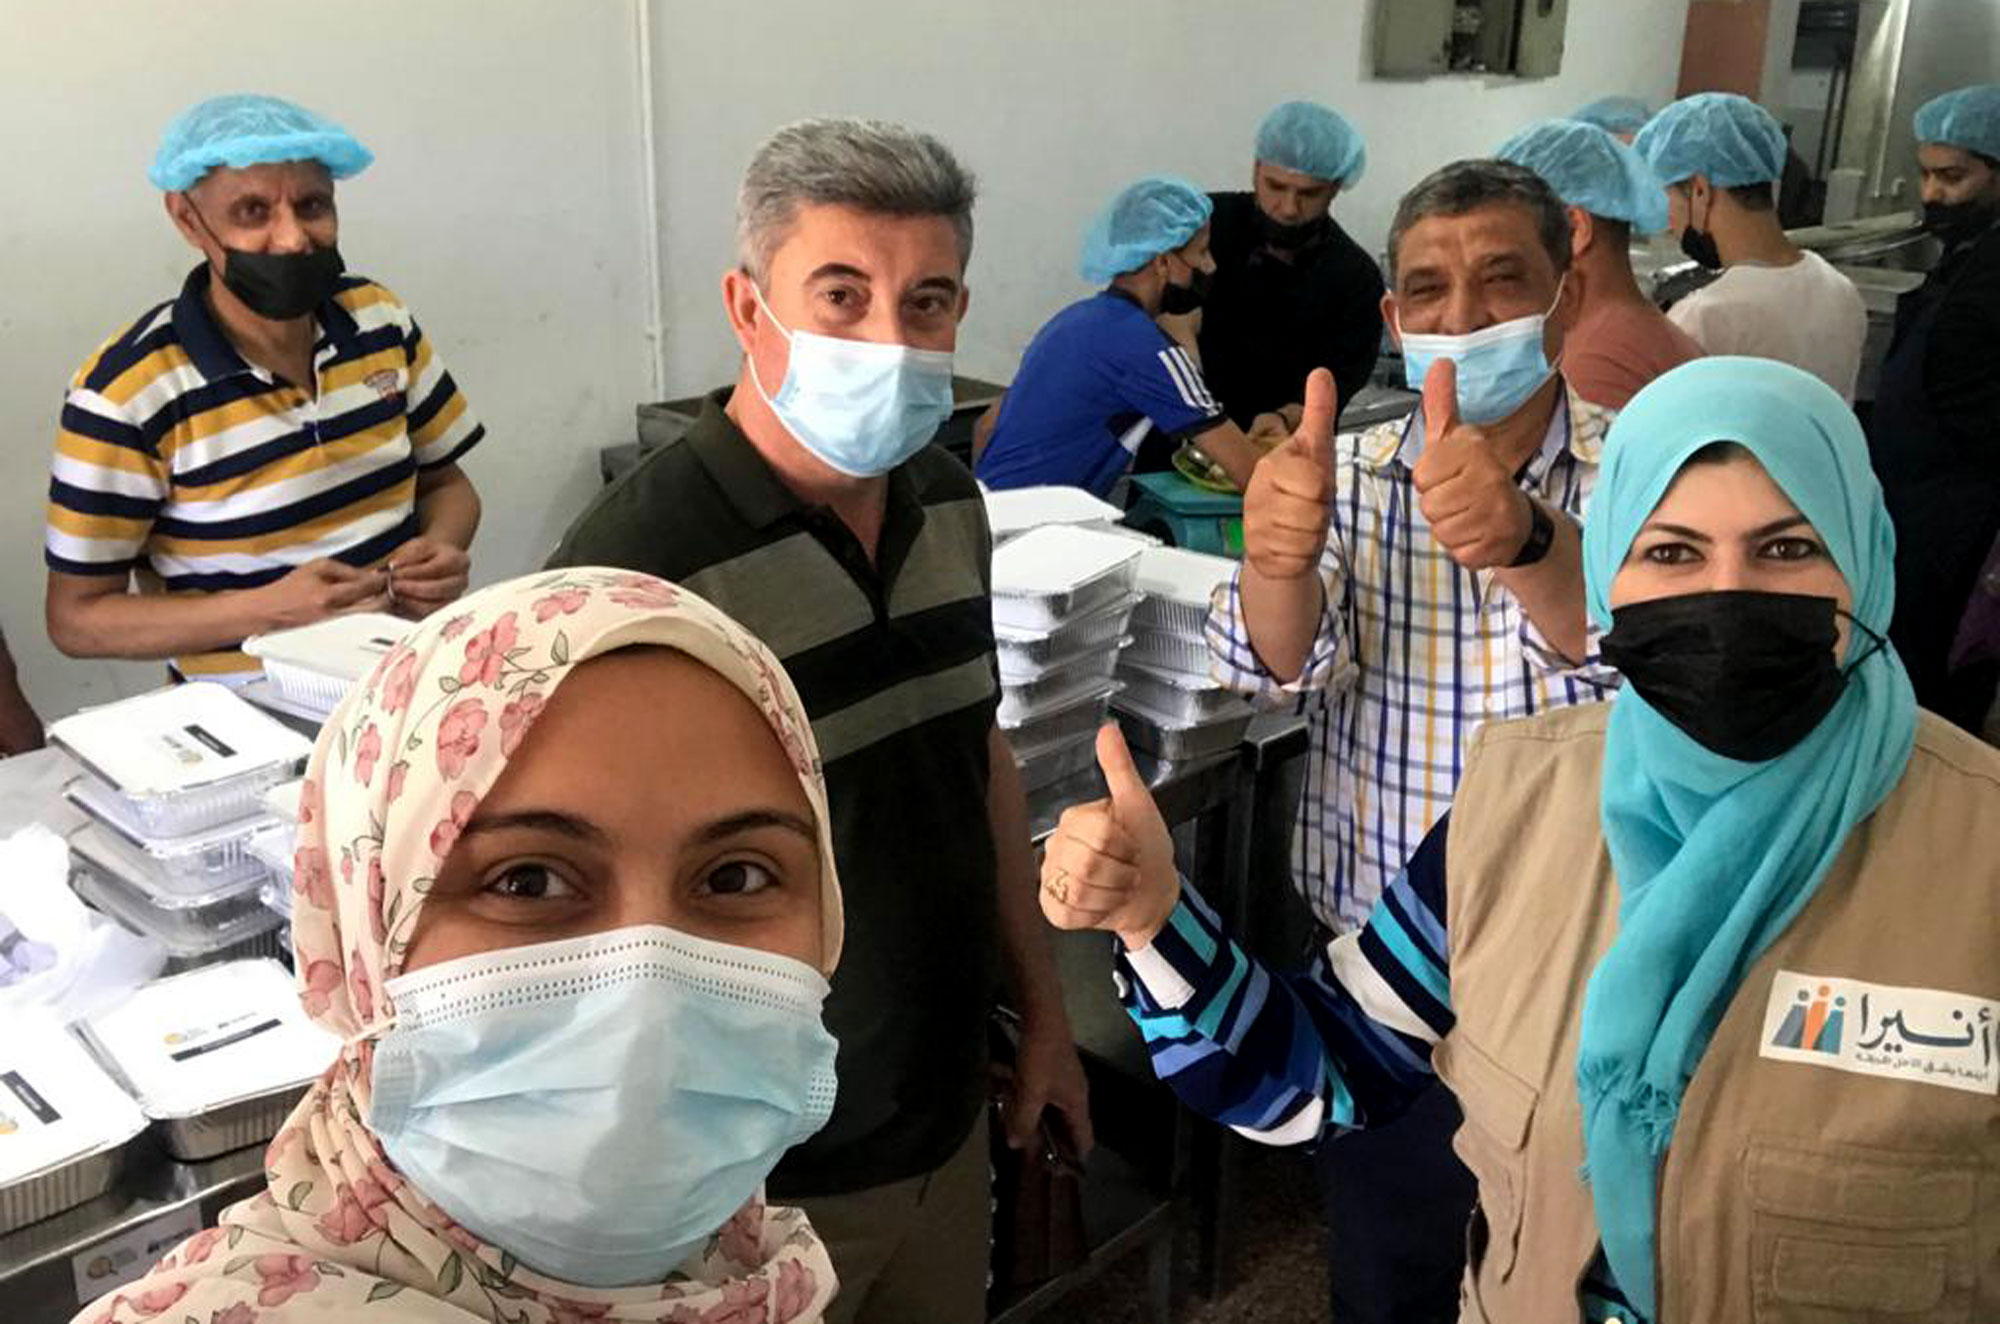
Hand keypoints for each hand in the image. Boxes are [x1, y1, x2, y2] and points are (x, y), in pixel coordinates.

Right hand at [260, 559, 390, 631]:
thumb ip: (346, 571)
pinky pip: (361, 624)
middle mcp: (334, 615)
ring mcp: (336, 627)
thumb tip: (371, 575)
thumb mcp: (315, 569)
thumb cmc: (289, 588)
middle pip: (375, 607)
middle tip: (394, 588)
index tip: (391, 576)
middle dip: (388, 596)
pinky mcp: (336, 634)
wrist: (267, 612)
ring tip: (386, 598)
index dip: (382, 581)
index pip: (367, 587)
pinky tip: (374, 609)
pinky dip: (371, 615)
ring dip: (382, 607)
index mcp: (328, 596)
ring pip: (371, 618)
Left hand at [385, 536, 470, 617]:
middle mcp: (461, 582)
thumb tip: (394, 566)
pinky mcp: (444, 611)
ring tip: (395, 595)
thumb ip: (407, 556)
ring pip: (435, 607)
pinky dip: (412, 611)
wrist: (438, 562)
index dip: (413, 572)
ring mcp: (455, 598)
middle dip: (412, 588)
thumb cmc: (429, 555)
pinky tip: (400, 603)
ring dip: (412, 602)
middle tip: (393, 585)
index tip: (394, 572)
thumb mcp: (418, 546)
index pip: (436, 568)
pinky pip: (429, 616)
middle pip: (438, 589)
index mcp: (458, 561)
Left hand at [1007, 1016, 1094, 1156]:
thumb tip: (1017, 1144)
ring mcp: (1062, 1079)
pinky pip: (1037, 1091)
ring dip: (1028, 1114)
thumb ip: (1024, 1121)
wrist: (1040, 1013)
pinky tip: (1005, 1089)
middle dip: (1044, 1136)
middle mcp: (1075, 1094)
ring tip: (1010, 1115)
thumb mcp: (1030, 1093)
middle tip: (1024, 1146)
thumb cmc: (1040, 1056)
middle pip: (1063, 1126)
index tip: (1055, 1171)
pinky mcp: (1049, 1066)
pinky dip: (1023, 1096)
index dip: (1072, 1159)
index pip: (1083, 1140)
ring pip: (1046, 1108)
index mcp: (1077, 1104)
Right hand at [1040, 724, 1178, 949]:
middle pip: (1088, 864)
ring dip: (1110, 895)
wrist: (1151, 892)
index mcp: (1074, 819)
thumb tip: (1107, 729)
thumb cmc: (1147, 848)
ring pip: (1078, 891)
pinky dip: (1094, 914)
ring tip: (1117, 887)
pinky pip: (1067, 913)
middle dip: (1120, 874)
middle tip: (1128, 871)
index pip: (1099, 834)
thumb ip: (1120, 769)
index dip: (1124, 847)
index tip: (1133, 848)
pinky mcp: (1051, 906)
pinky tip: (1102, 904)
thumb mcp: (1138, 805)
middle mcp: (1056, 845)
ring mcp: (1050, 877)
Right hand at [1242, 368, 1338, 581]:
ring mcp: (1255, 523)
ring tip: (1300, 527)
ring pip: (1306, 535)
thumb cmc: (1302, 493)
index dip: (1322, 489)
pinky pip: (1296, 556)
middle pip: (1313, 510)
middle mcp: (1258, 492)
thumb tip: (1321, 373)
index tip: (1313, 487)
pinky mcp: (1257, 551)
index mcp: (1272, 464)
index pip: (1314, 481)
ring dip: (1312, 536)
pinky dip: (1301, 555)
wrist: (1279, 540)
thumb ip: (1319, 412)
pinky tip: (1292, 545)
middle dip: (1320, 515)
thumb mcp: (1316, 450)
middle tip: (1309, 510)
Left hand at [1409, 359, 1532, 570]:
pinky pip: (1456, 551)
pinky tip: (1478, 533)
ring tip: (1469, 515)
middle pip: (1429, 504)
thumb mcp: (1456, 438)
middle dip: (1438, 506)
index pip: (1422, 474)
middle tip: (1460, 498)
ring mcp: (1495, 512)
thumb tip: (1439, 363)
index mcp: (1475, 448)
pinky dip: (1463, 547)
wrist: (1517, 520)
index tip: (1450, 475)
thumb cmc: (1477, 477)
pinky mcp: (1496, 544)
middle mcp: (1489, 476)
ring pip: (1440, 529)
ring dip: (1449, 527)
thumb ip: (1441, 404)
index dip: (1430, 480)